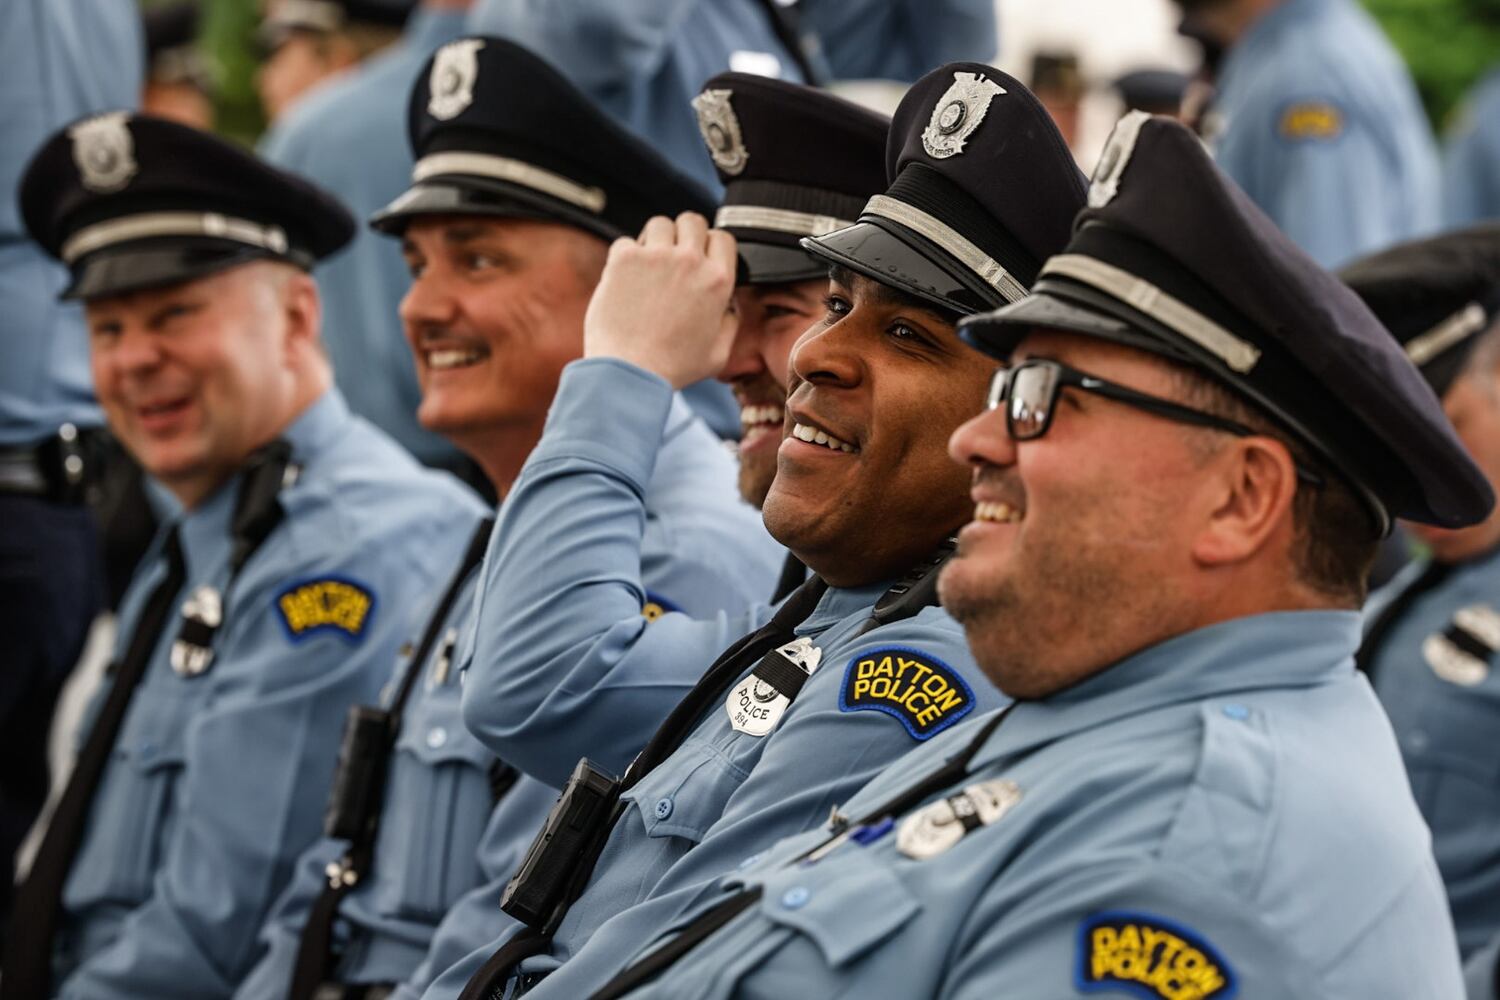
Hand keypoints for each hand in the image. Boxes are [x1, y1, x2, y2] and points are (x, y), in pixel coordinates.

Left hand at [583, 212, 738, 389]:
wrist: (629, 372)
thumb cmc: (672, 369)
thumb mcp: (718, 354)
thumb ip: (730, 324)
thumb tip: (729, 307)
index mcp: (718, 281)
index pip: (723, 237)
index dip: (711, 245)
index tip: (699, 258)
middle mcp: (691, 261)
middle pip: (692, 221)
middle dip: (684, 234)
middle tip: (671, 256)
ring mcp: (656, 256)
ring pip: (660, 223)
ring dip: (654, 240)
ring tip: (648, 265)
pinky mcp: (624, 259)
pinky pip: (627, 241)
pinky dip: (625, 257)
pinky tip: (625, 279)